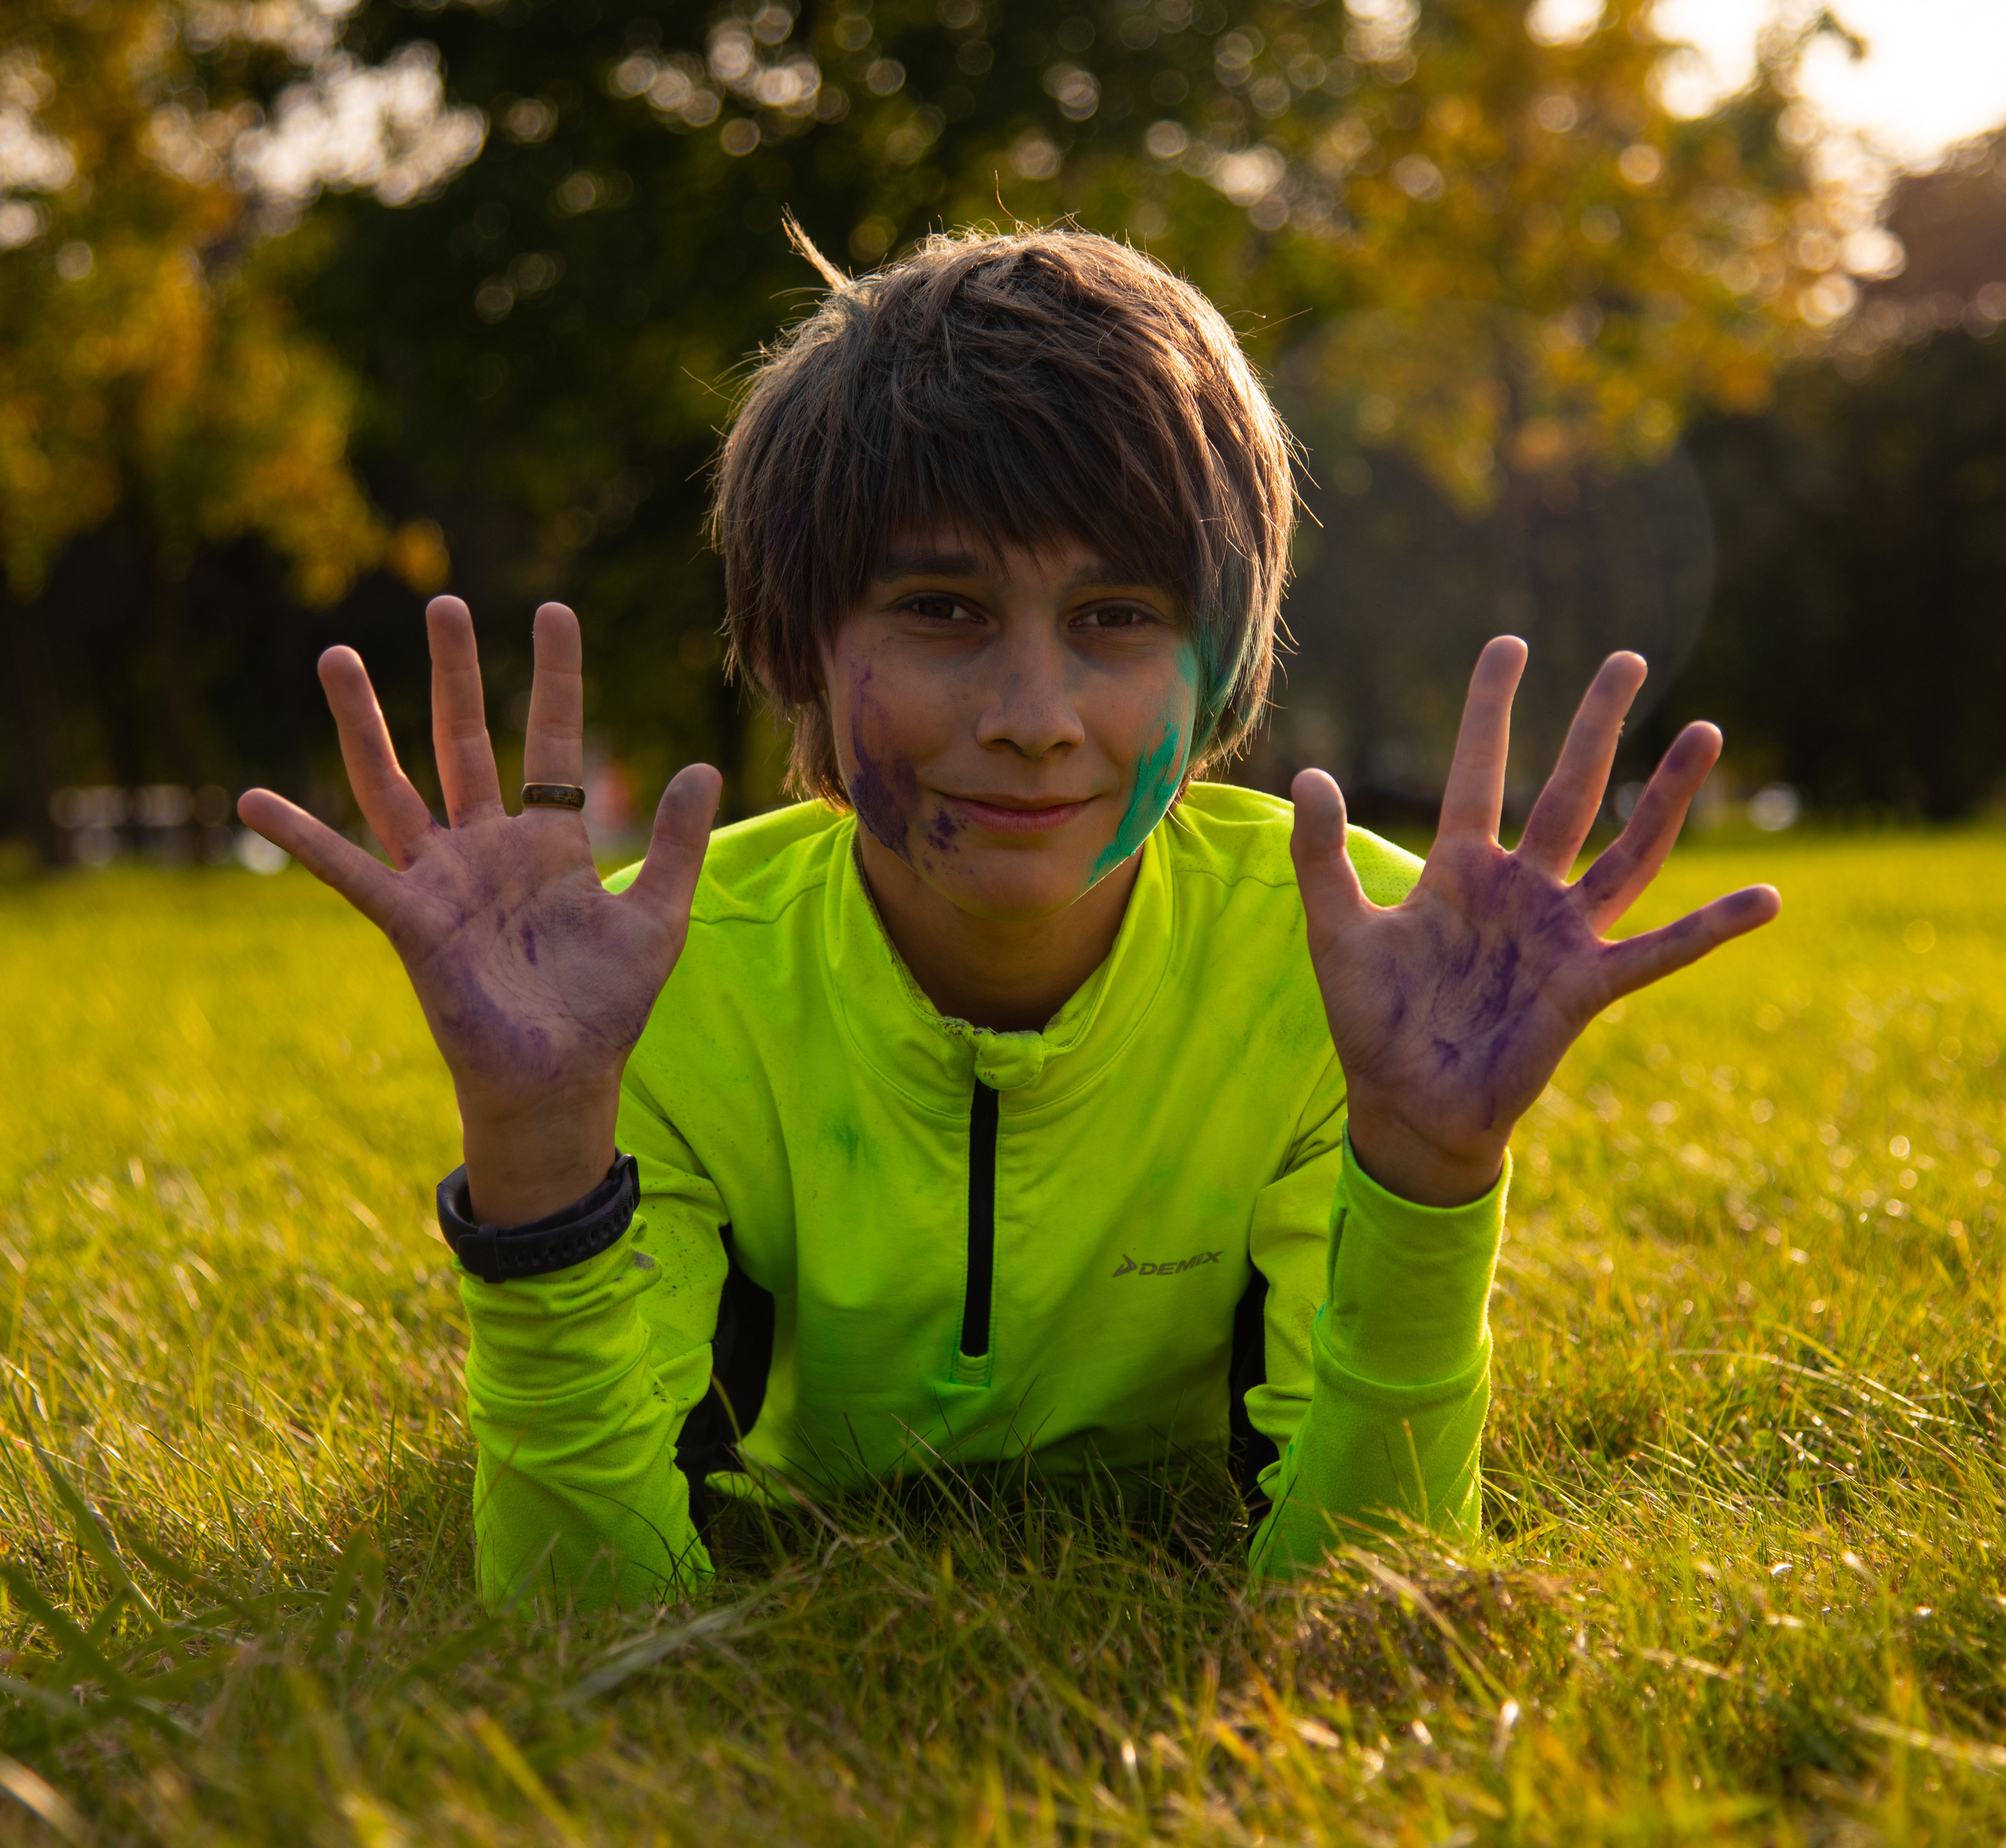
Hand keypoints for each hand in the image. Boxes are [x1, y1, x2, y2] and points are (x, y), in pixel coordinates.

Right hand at [239, 598, 721, 1224]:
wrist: (564, 1080)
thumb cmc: (607, 1006)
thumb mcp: (659, 917)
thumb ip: (674, 844)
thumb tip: (702, 767)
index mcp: (550, 844)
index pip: (551, 742)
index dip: (555, 679)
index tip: (554, 610)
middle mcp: (488, 850)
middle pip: (464, 742)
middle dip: (454, 674)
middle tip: (443, 602)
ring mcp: (444, 881)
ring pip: (395, 784)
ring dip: (366, 721)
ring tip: (339, 655)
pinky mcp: (411, 921)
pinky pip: (349, 870)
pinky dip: (303, 836)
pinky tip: (255, 799)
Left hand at [1291, 636, 1779, 1207]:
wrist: (1406, 1104)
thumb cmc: (1372, 1021)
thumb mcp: (1335, 931)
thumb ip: (1320, 854)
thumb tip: (1309, 773)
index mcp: (1458, 869)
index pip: (1478, 770)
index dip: (1490, 709)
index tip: (1509, 644)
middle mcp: (1519, 889)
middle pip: (1566, 790)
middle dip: (1596, 725)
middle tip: (1629, 659)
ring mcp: (1559, 933)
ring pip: (1625, 849)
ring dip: (1666, 794)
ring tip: (1706, 731)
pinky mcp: (1587, 985)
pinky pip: (1659, 950)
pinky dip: (1712, 927)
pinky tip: (1765, 898)